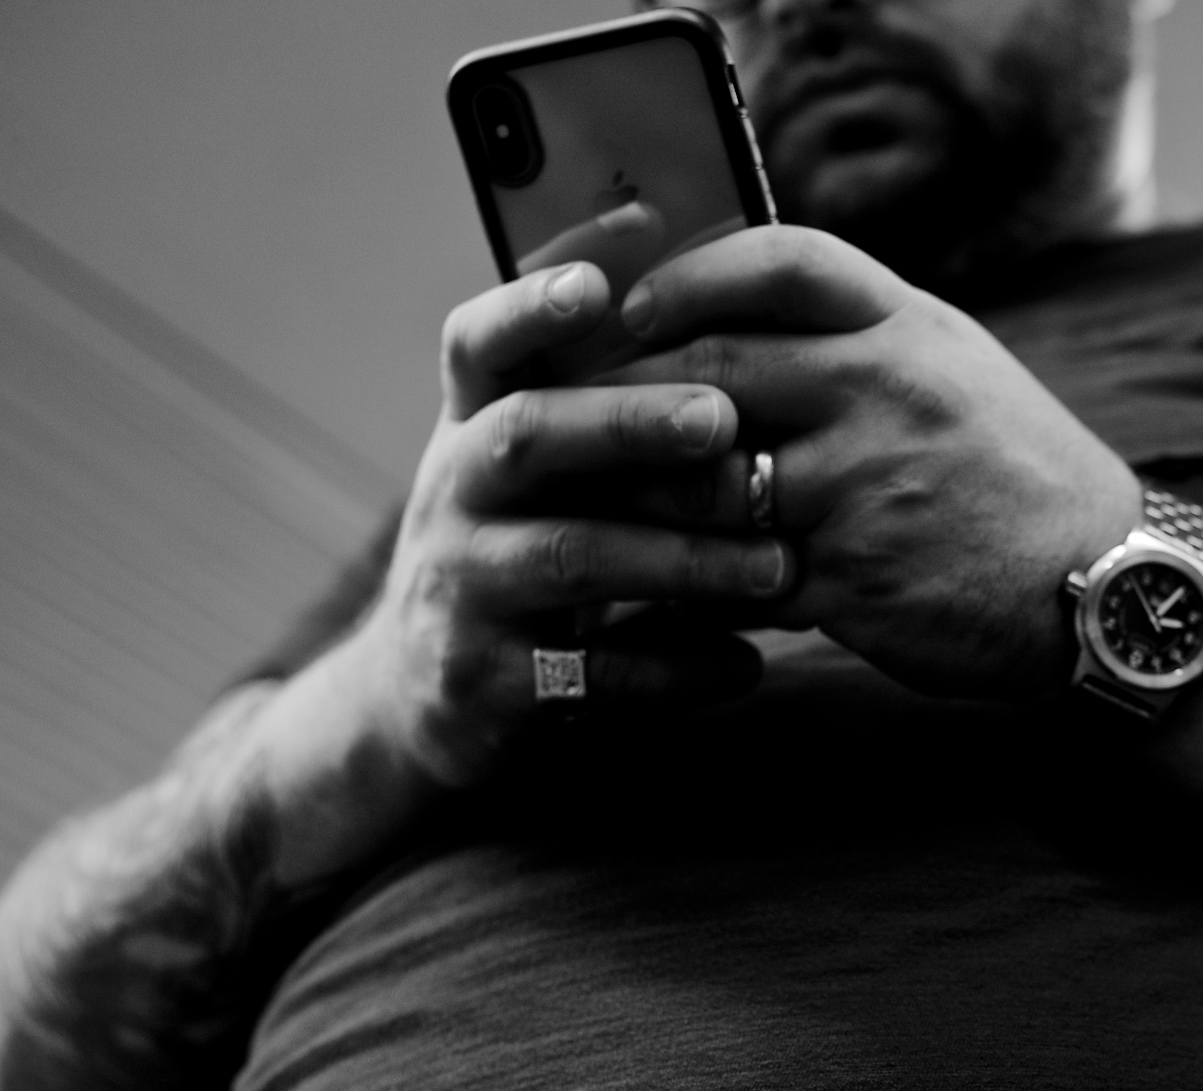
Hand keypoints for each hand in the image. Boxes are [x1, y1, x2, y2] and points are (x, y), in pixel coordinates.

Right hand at [333, 261, 796, 787]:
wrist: (422, 701)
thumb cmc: (519, 549)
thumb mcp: (534, 471)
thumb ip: (595, 399)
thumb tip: (703, 277)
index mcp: (470, 427)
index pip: (476, 344)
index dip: (529, 304)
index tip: (600, 283)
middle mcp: (454, 495)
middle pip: (527, 436)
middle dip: (628, 420)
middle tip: (724, 418)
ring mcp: (465, 589)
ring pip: (573, 557)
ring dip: (686, 557)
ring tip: (781, 564)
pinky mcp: (491, 683)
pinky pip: (594, 675)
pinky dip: (677, 669)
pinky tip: (746, 663)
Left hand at [605, 225, 1142, 699]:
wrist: (1104, 588)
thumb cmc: (1017, 476)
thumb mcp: (956, 371)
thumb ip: (860, 340)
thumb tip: (738, 323)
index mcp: (909, 328)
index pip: (780, 262)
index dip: (688, 274)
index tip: (632, 306)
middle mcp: (886, 391)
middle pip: (715, 369)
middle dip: (630, 399)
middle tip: (576, 422)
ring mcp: (868, 486)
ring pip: (708, 483)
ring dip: (646, 503)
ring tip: (601, 512)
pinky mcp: (854, 580)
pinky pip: (737, 579)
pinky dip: (691, 589)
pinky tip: (661, 594)